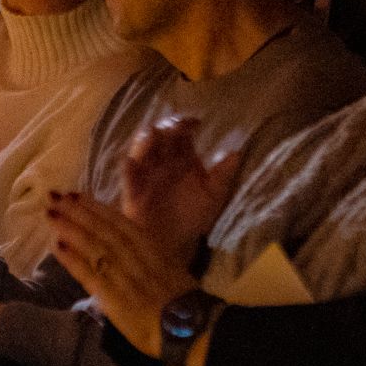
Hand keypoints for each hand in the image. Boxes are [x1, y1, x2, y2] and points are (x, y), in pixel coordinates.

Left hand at [46, 189, 197, 356]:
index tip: (76, 194)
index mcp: (152, 248)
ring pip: (94, 246)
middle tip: (54, 196)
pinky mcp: (115, 298)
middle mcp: (136, 256)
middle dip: (77, 211)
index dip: (96, 207)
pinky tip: (56, 246)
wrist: (193, 329)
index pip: (120, 222)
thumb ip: (149, 256)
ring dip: (70, 228)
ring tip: (50, 214)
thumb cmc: (185, 302)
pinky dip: (73, 260)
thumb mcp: (170, 268)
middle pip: (103, 229)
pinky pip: (91, 275)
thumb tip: (130, 245)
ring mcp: (125, 276)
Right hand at [118, 117, 243, 264]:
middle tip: (175, 129)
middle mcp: (163, 161)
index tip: (195, 123)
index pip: (181, 134)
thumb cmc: (193, 217)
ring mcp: (146, 174)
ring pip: (141, 149)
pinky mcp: (133, 190)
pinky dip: (128, 168)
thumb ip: (222, 176)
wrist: (175, 243)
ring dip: (146, 141)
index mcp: (182, 158)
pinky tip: (131, 163)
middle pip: (161, 135)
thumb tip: (237, 154)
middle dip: (167, 128)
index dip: (186, 124)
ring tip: (153, 137)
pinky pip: (128, 176)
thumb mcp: (213, 197)